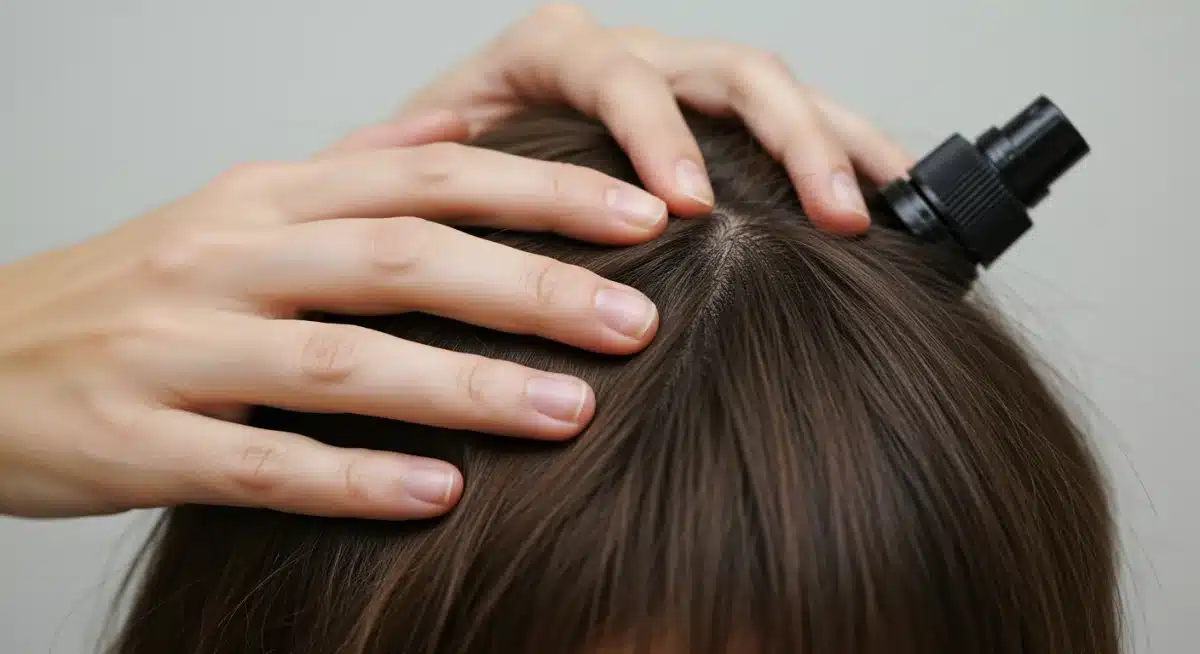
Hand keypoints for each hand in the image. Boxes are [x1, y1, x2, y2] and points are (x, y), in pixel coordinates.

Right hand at [0, 140, 666, 519]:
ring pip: (341, 361)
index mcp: (262, 199)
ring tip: (570, 412)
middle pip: (402, 259)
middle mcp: (225, 257)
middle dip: (529, 287)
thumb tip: (458, 130)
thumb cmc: (131, 291)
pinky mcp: (137, 442)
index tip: (645, 216)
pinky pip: (261, 464)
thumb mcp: (235, 208)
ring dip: (464, 386)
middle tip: (637, 319)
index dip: (541, 192)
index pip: (426, 177)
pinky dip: (354, 477)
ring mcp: (176, 350)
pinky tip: (440, 493)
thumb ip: (349, 172)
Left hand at [383, 3, 914, 234]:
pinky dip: (848, 152)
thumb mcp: (415, 159)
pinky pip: (798, 119)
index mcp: (551, 54)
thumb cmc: (451, 166)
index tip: (686, 206)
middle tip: (826, 216)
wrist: (480, 168)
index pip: (614, 74)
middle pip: (725, 69)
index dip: (656, 134)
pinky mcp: (720, 122)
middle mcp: (630, 58)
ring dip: (836, 144)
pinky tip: (890, 196)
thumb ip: (396, 162)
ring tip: (876, 210)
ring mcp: (683, 86)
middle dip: (784, 141)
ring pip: (777, 87)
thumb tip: (365, 173)